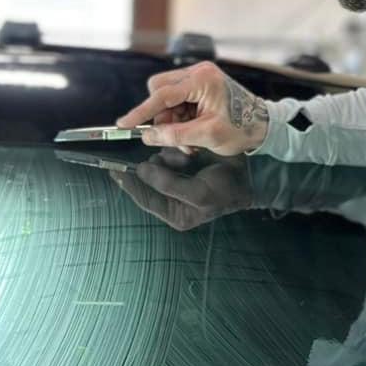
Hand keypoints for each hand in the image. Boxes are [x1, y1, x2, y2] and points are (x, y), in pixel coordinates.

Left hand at [112, 148, 254, 230]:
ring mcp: (176, 181)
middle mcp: (172, 200)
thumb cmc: (227, 188)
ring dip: (171, 157)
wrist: (250, 175)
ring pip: (158, 163)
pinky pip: (169, 155)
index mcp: (175, 214)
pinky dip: (176, 151)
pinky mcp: (182, 165)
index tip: (115, 170)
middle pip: (149, 180)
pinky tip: (192, 153)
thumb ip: (168, 184)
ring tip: (190, 158)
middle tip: (175, 160)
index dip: (130, 185)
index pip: (146, 200)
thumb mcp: (198, 192)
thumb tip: (141, 171)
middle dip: (159, 167)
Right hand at [116, 61, 271, 154]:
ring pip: (167, 99)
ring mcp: (200, 78)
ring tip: (189, 143)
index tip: (125, 124)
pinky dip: (180, 120)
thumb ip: (175, 135)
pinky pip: (178, 102)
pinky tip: (193, 135)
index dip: (141, 111)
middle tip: (172, 137)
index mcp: (202, 80)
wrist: (264, 126)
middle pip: (160, 90)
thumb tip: (148, 136)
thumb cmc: (242, 129)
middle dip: (161, 116)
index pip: (162, 95)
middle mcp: (199, 73)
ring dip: (172, 122)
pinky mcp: (200, 87)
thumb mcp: (207, 136)